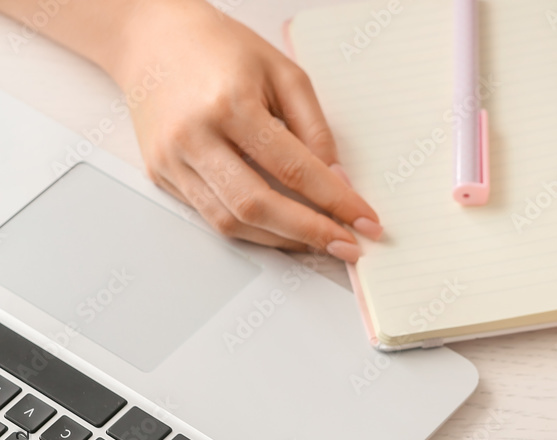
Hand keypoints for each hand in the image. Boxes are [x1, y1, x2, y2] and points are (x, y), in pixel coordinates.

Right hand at [109, 0, 380, 260]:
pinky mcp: (162, 175)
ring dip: (282, 241)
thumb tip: (338, 181)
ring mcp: (172, 160)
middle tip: (347, 246)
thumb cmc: (219, 48)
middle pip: (258, 206)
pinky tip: (282, 228)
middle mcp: (194, 137)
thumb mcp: (284, 73)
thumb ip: (315, 129)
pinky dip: (253, 230)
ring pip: (232, 223)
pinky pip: (212, 217)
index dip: (336, 201)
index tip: (365, 221)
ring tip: (319, 241)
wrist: (152, 37)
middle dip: (310, 233)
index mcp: (229, 105)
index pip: (294, 169)